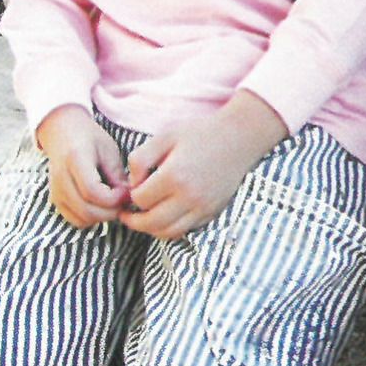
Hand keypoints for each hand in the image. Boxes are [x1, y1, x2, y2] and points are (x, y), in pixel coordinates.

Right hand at [37, 105, 130, 227]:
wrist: (63, 134)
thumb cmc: (90, 139)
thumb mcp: (109, 150)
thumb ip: (117, 175)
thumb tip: (128, 199)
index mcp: (75, 159)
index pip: (92, 191)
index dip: (114, 198)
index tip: (127, 191)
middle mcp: (60, 179)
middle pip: (86, 210)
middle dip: (111, 211)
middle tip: (124, 200)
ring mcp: (55, 192)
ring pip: (82, 219)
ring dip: (103, 216)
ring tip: (115, 201)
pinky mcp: (56, 201)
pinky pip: (76, 220)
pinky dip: (92, 218)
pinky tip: (102, 204)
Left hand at [120, 90, 288, 239]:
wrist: (239, 137)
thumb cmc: (201, 132)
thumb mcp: (165, 136)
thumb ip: (140, 158)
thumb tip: (132, 184)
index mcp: (174, 175)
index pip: (140, 199)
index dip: (131, 195)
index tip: (134, 187)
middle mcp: (189, 196)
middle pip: (151, 223)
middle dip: (133, 221)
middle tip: (126, 214)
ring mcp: (203, 207)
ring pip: (168, 233)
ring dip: (150, 229)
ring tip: (144, 218)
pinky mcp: (212, 211)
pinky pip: (185, 230)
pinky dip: (170, 229)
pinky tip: (165, 215)